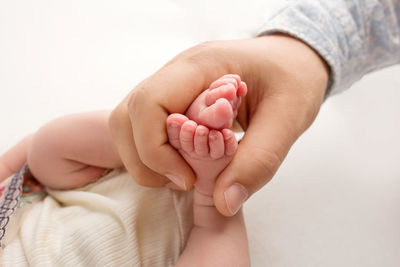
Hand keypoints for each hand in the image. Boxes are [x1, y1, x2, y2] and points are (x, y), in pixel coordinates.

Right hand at [109, 34, 328, 215]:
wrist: (291, 59)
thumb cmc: (293, 80)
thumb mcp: (288, 118)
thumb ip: (258, 161)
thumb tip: (223, 203)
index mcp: (200, 65)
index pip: (149, 103)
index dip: (155, 149)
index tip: (188, 179)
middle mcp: (176, 70)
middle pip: (127, 115)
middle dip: (145, 159)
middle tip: (182, 181)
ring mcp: (171, 82)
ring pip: (128, 121)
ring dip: (145, 158)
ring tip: (181, 175)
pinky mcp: (173, 96)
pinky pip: (143, 125)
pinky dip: (153, 151)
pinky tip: (182, 162)